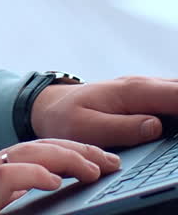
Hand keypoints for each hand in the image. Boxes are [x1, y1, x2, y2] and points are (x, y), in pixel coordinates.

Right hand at [0, 140, 119, 214]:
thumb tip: (25, 210)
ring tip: (95, 169)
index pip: (32, 152)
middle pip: (38, 147)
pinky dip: (35, 176)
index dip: (66, 153)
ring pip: (29, 155)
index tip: (94, 162)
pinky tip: (56, 184)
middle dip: (78, 151)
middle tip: (109, 161)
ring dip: (67, 160)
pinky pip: (7, 177)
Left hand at [31, 76, 177, 146]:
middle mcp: (144, 85)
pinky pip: (174, 99)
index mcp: (133, 91)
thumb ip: (122, 128)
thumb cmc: (65, 119)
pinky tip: (177, 128)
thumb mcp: (86, 128)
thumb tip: (156, 126)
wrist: (49, 107)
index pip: (177, 94)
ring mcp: (146, 89)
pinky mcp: (147, 98)